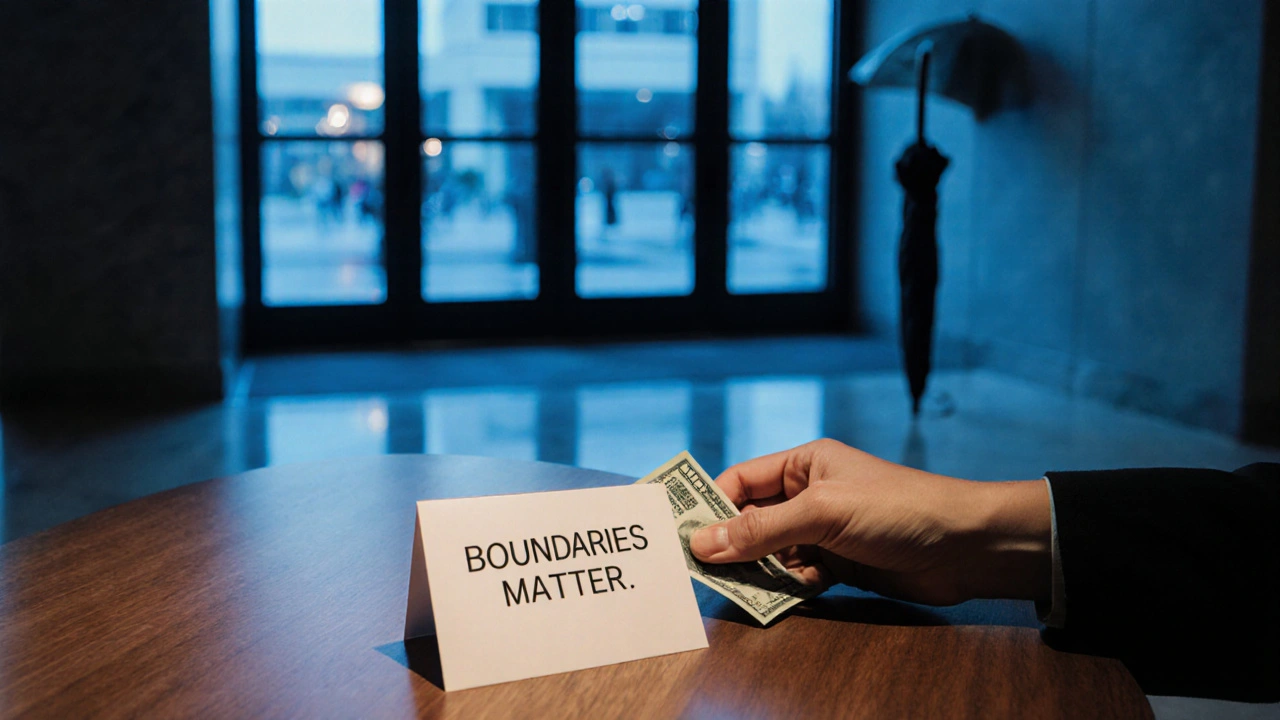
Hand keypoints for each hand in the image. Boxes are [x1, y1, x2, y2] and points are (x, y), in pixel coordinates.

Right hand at [689, 439, 1050, 605]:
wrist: (964, 546)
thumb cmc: (897, 509)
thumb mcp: (821, 513)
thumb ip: (760, 530)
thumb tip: (703, 543)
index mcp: (803, 464)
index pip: (740, 481)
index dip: (710, 506)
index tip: (683, 536)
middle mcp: (809, 494)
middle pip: (751, 520)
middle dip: (730, 544)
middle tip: (704, 571)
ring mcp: (824, 531)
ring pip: (771, 552)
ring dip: (758, 571)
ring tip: (744, 588)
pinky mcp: (840, 564)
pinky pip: (796, 577)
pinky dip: (786, 588)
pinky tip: (786, 596)